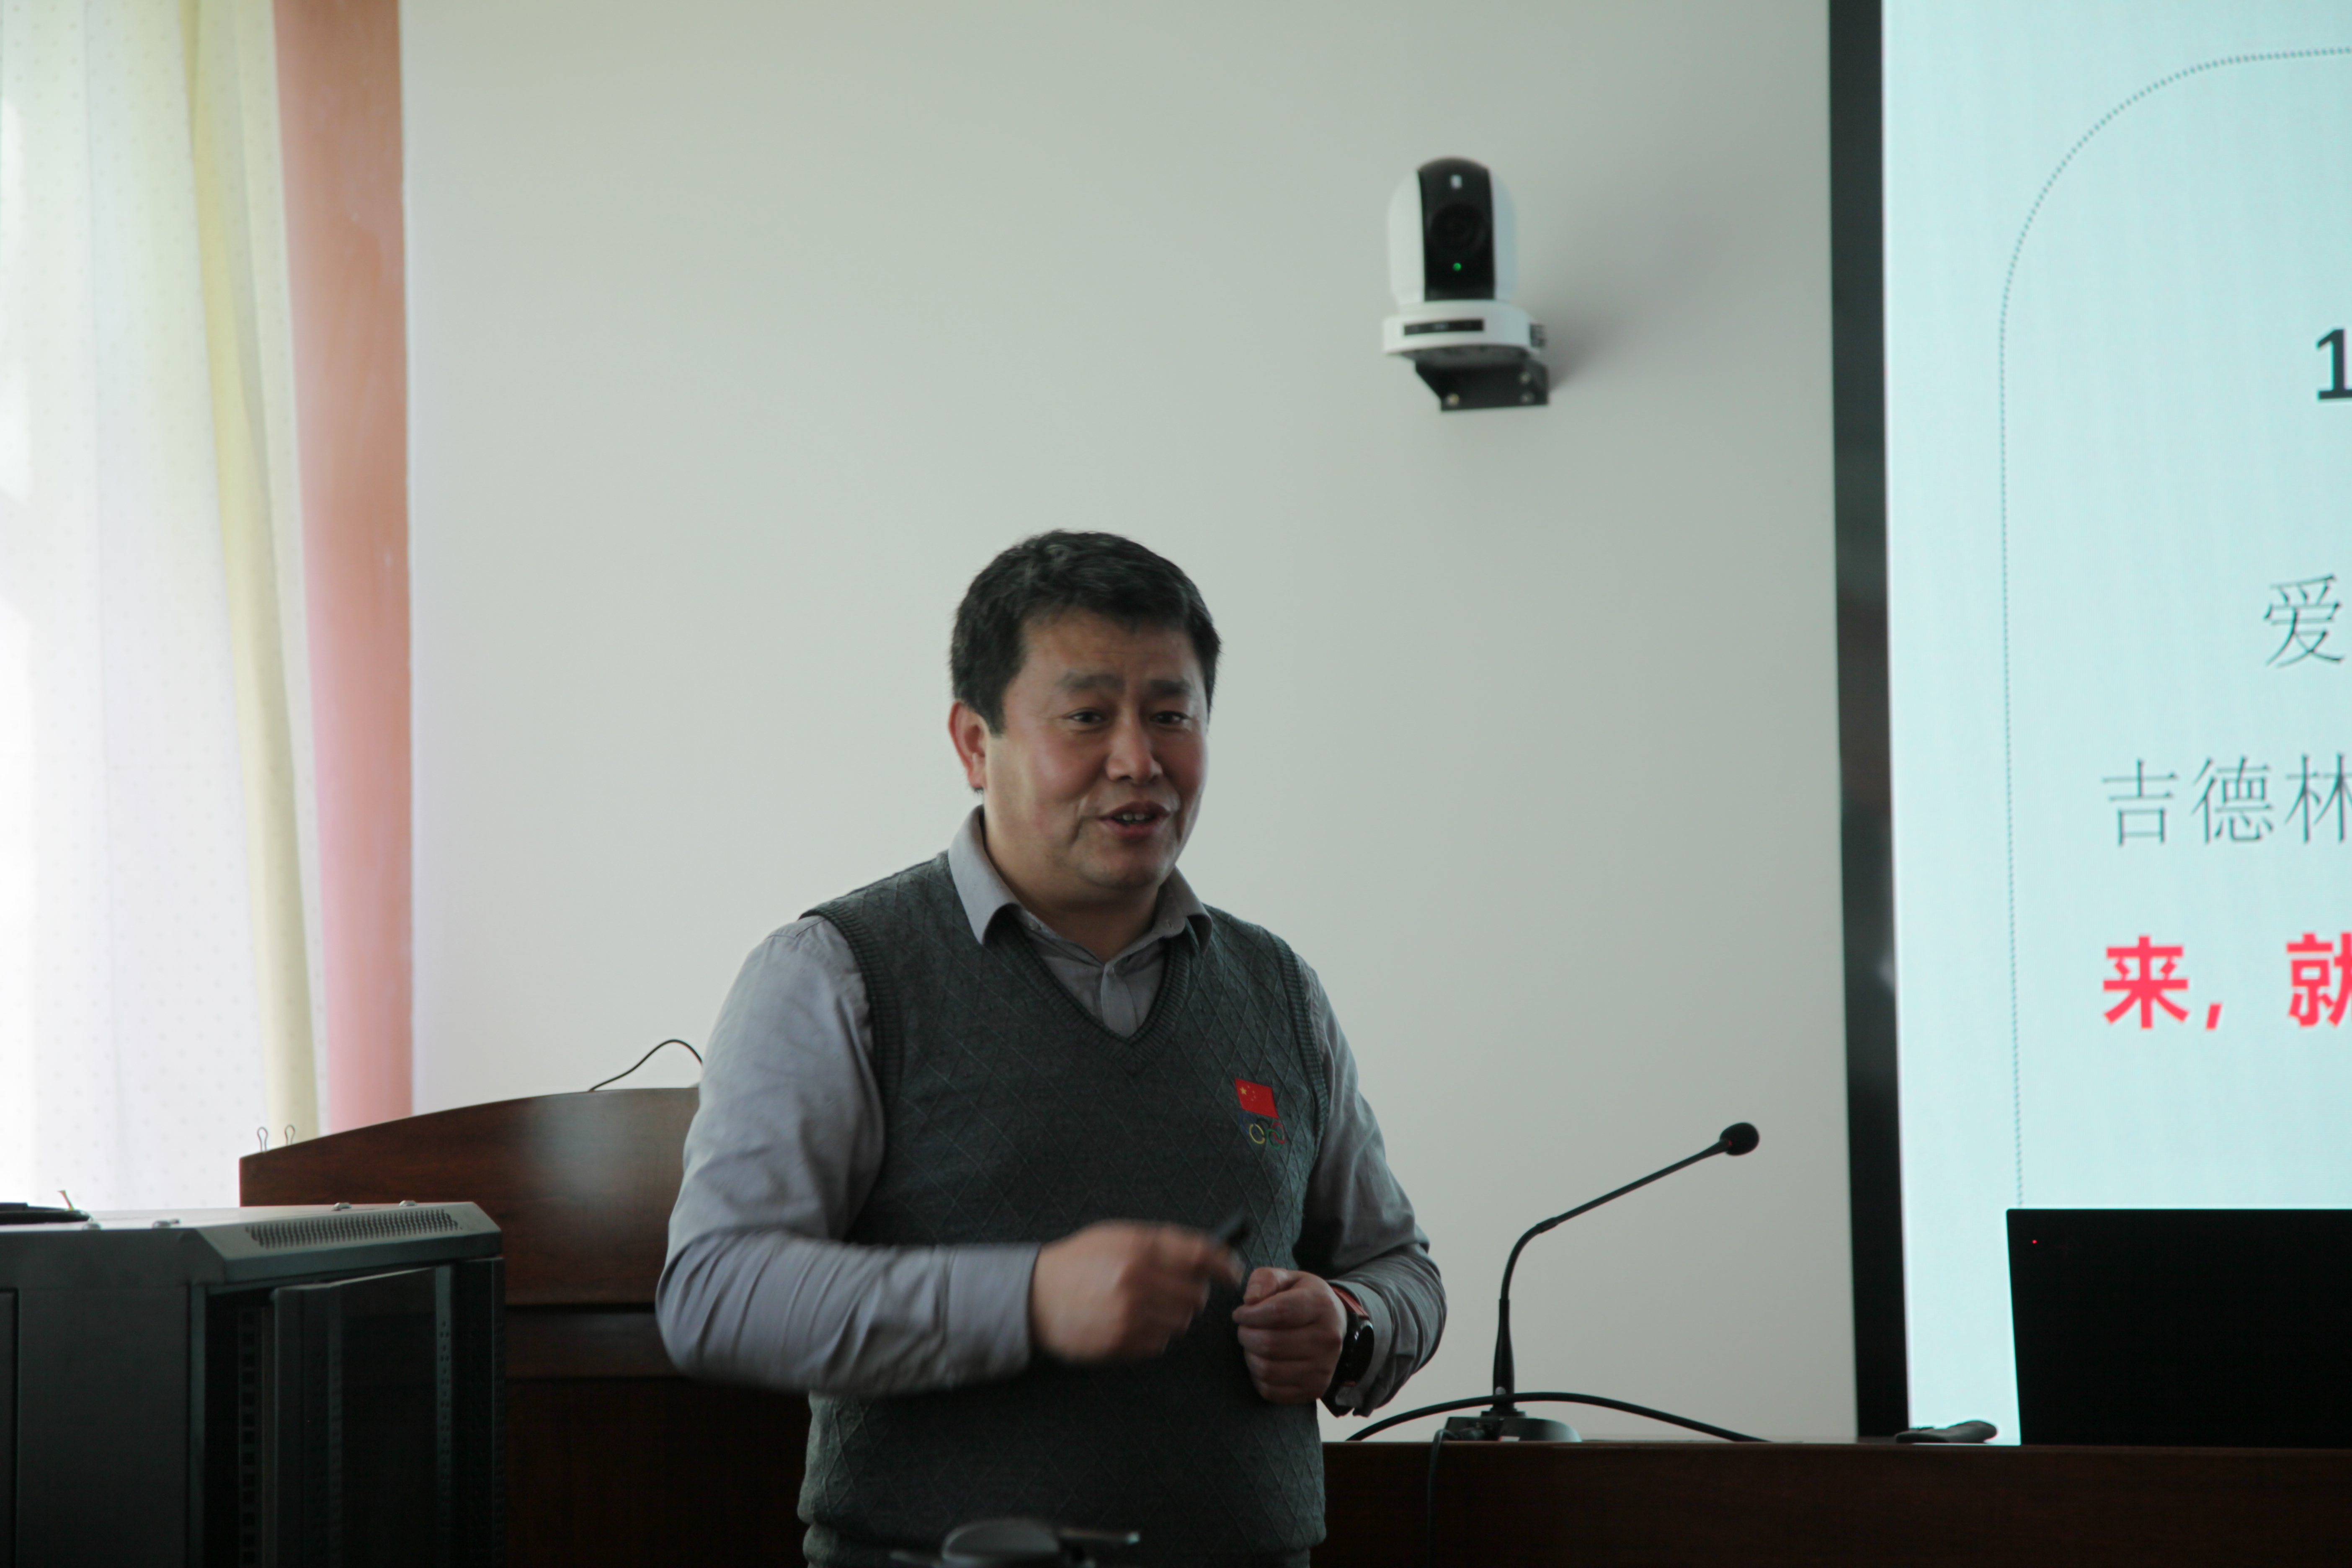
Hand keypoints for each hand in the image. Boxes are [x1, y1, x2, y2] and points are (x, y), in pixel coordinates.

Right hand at [1029, 1221, 1243, 1362]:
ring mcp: (1131, 1314)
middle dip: (1191, 1293)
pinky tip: (1130, 1322)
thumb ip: (1162, 1243)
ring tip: (1144, 1306)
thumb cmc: (1079, 1262)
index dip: (1223, 1264)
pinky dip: (1153, 1335)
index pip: (1200, 1255)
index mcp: (1139, 1247)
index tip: (1232, 1272)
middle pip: (1196, 1294)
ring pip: (1181, 1322)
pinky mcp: (1122, 1342)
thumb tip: (1209, 1254)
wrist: (1034, 1297)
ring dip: (1172, 1316)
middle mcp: (1138, 1280)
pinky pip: (1160, 1343)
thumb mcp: (1117, 1236)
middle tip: (1172, 1289)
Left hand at [1231, 1268, 1345, 1403]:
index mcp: (1322, 1305)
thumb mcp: (1288, 1278)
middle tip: (1244, 1329)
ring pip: (1267, 1369)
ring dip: (1250, 1356)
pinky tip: (1262, 1361)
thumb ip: (1265, 1280)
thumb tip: (1250, 1300)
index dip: (1249, 1314)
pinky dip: (1257, 1377)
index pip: (1277, 1312)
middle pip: (1270, 1343)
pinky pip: (1271, 1390)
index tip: (1240, 1313)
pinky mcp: (1314, 1389)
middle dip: (1246, 1335)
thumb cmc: (1302, 1299)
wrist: (1334, 1327)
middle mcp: (1328, 1339)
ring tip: (1252, 1344)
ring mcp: (1323, 1368)